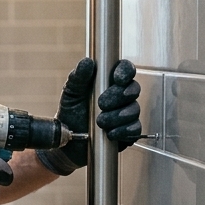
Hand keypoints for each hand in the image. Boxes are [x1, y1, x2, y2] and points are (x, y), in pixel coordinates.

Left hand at [36, 58, 142, 175]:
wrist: (69, 142)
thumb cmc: (71, 114)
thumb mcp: (71, 94)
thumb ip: (78, 77)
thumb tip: (87, 62)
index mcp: (108, 82)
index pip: (125, 69)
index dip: (125, 71)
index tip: (118, 78)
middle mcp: (121, 96)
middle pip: (133, 89)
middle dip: (118, 96)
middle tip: (101, 104)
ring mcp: (127, 114)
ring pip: (134, 109)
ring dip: (118, 116)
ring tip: (100, 122)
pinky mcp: (128, 132)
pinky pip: (135, 129)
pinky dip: (123, 131)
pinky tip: (110, 133)